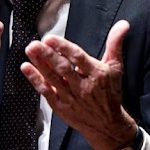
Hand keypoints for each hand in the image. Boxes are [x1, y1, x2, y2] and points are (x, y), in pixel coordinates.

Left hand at [23, 19, 135, 149]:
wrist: (108, 124)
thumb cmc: (110, 93)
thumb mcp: (116, 67)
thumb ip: (115, 44)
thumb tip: (123, 25)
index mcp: (96, 74)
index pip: (78, 58)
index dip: (64, 48)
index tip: (51, 39)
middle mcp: (83, 87)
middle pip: (63, 69)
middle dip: (48, 55)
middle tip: (36, 44)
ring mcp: (70, 97)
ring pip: (53, 79)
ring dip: (39, 64)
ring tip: (30, 51)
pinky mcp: (61, 106)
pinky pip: (46, 92)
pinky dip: (35, 80)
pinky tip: (27, 68)